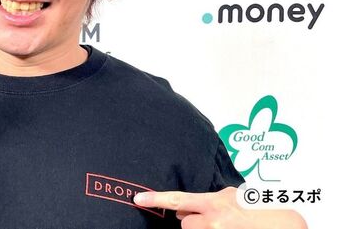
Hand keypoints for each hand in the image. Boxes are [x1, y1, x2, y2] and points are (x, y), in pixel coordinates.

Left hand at [134, 187, 306, 228]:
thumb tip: (186, 207)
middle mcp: (213, 221)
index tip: (136, 199)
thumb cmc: (261, 210)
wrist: (285, 226)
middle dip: (194, 220)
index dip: (154, 199)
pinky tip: (228, 226)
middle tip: (212, 220)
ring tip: (225, 224)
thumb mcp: (234, 196)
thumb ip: (210, 198)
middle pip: (185, 222)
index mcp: (215, 203)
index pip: (177, 199)